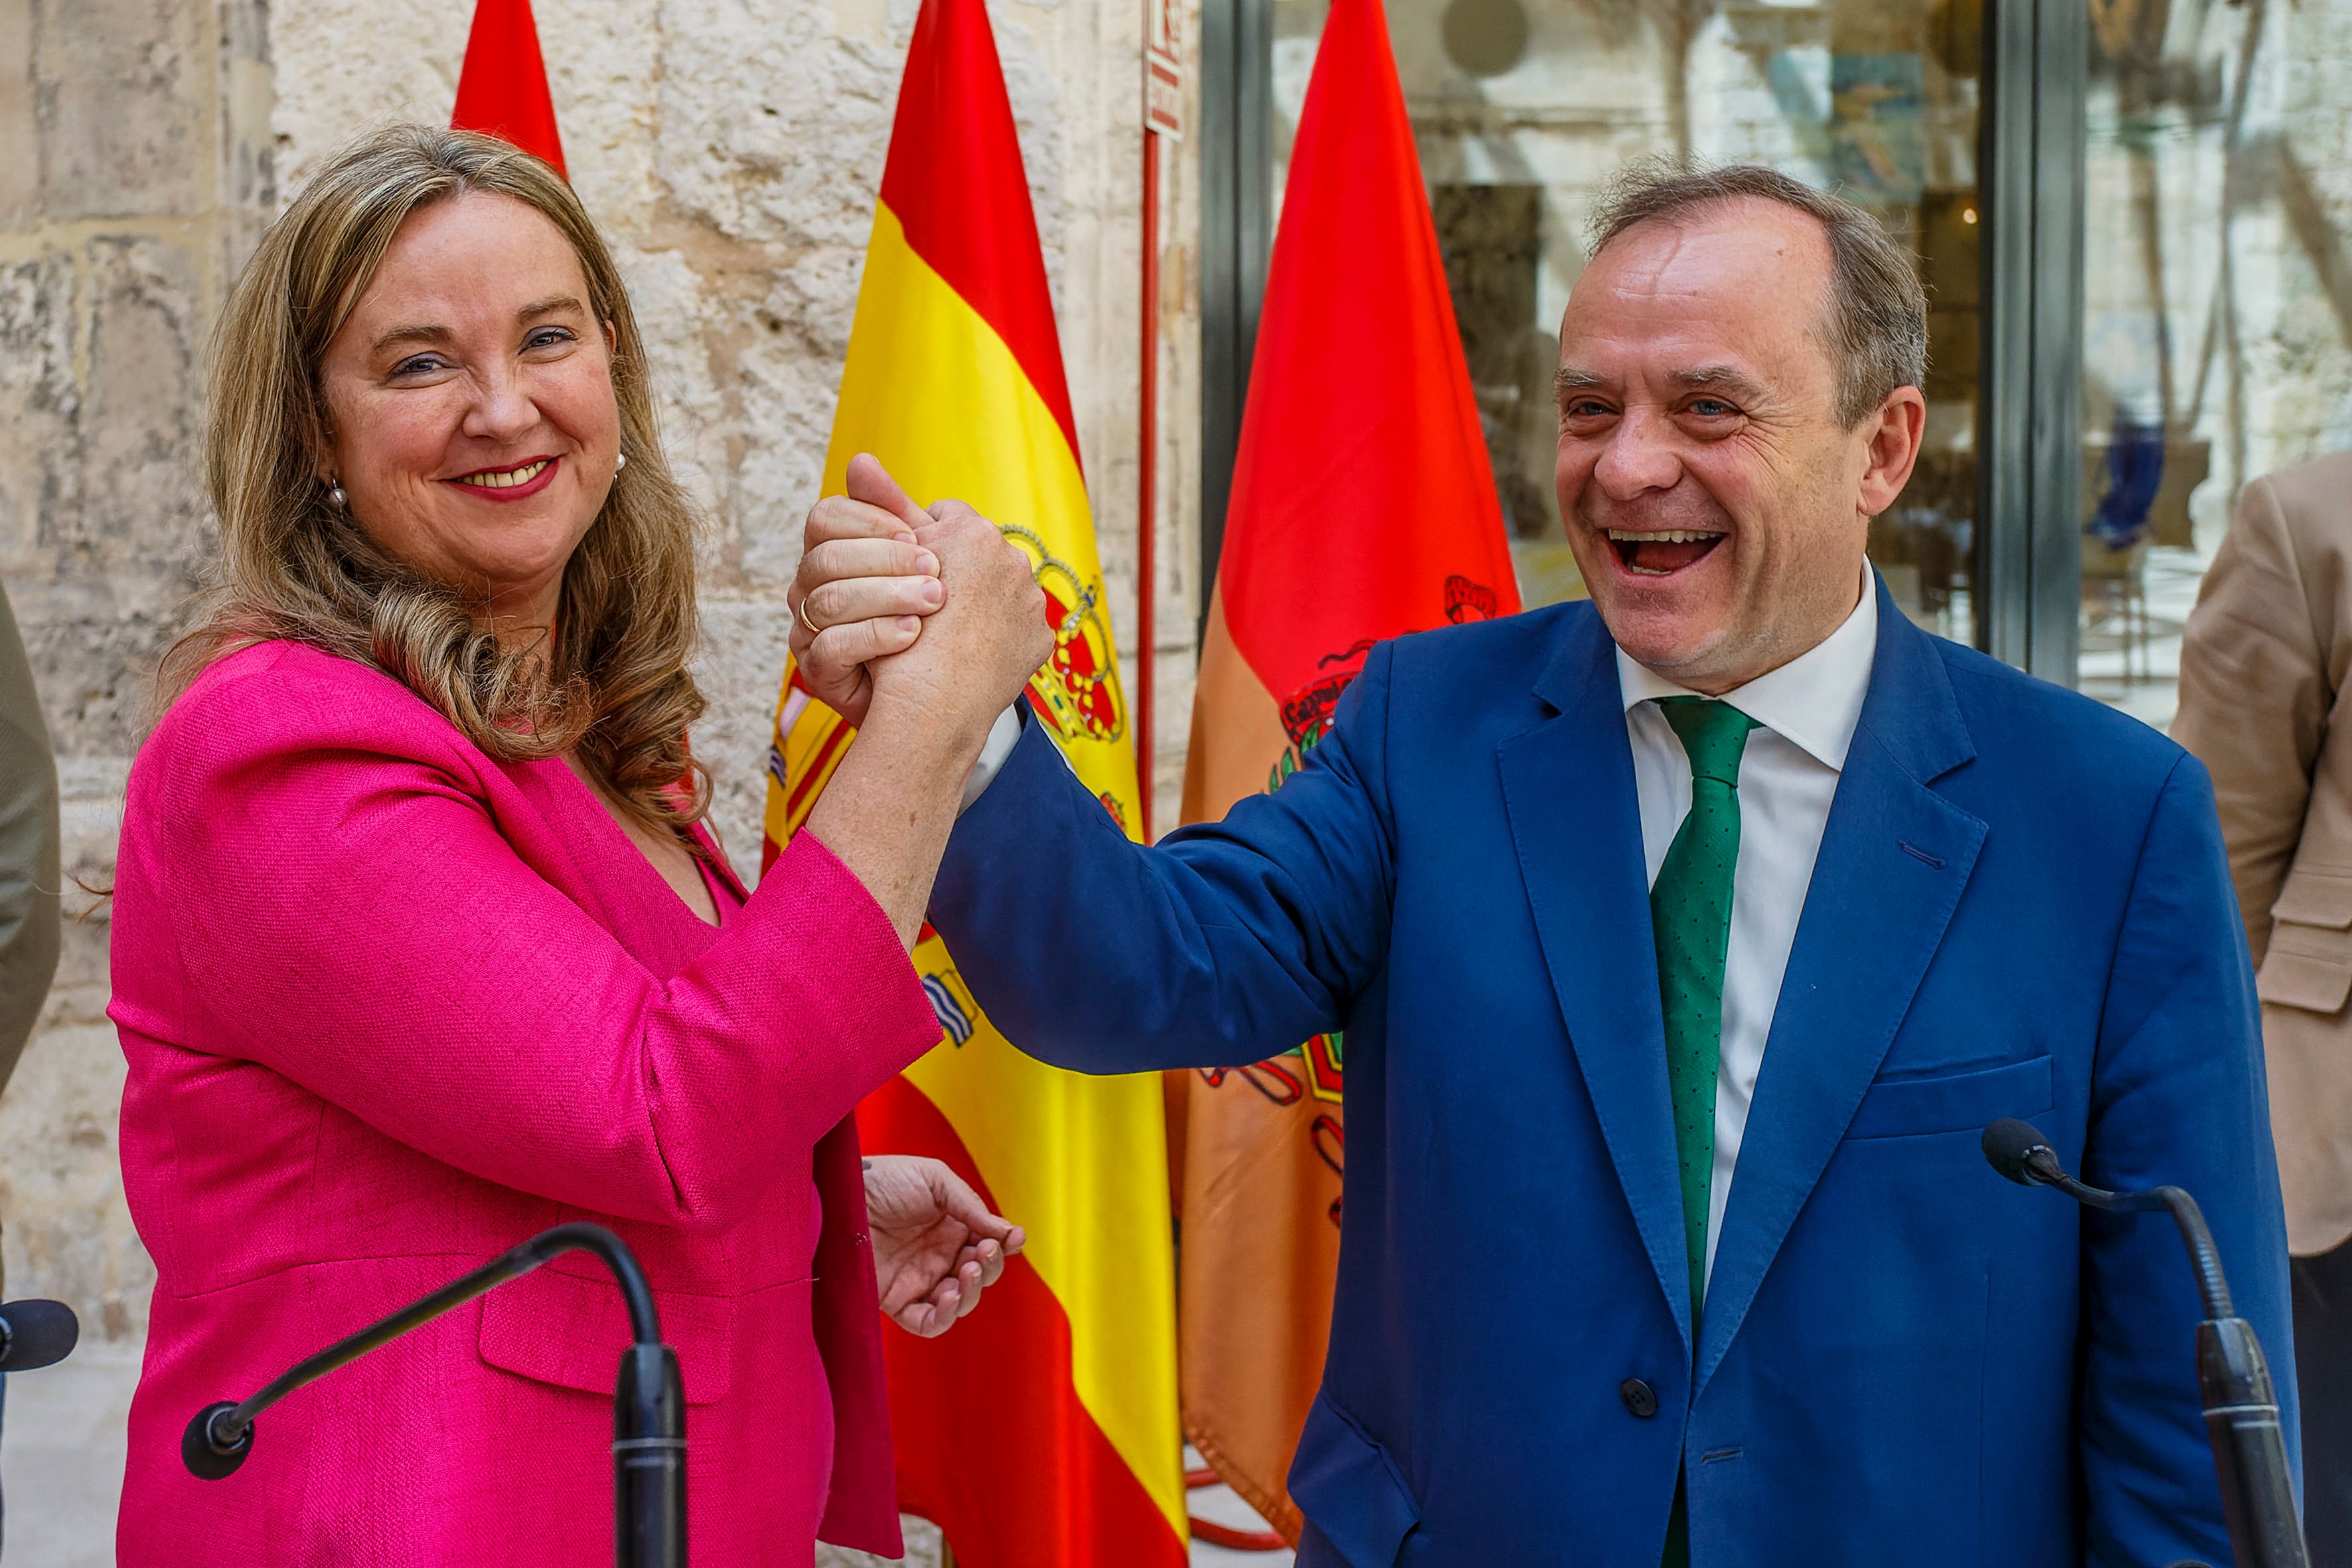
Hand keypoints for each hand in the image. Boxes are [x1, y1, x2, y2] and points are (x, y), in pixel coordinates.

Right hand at [787, 454, 946, 728]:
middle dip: (886, 560)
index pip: (825, 518)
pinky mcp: (817, 673)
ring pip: (827, 600)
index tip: (919, 536)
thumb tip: (861, 460)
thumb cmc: (927, 629)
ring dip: (888, 596)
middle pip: (825, 557)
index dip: (870, 521)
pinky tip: (915, 633)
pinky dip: (878, 636)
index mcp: (831, 555)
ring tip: (937, 603)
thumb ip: (898, 516)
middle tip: (938, 572)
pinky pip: (831, 648)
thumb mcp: (920, 565)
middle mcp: (809, 591)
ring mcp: (807, 633)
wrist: (932, 705)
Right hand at [862, 499, 1050, 750]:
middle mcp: (1010, 558)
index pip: (946, 518)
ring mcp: (1031, 598)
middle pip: (978, 553)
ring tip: (951, 629)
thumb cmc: (898, 631)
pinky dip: (1001, 636)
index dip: (921, 542)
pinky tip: (974, 655)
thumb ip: (883, 508)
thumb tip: (861, 459)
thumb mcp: (888, 563)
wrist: (931, 704)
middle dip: (956, 571)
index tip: (910, 568)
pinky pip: (1019, 626)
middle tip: (933, 600)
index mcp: (972, 532)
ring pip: (1001, 588)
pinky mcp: (1039, 637)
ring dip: (980, 603)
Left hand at [864, 1154, 1024, 1336]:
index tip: (1012, 1238)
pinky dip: (945, 1317)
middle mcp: (939, 1256)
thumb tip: (1009, 1234)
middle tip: (981, 1252)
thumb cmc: (884, 1178)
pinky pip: (927, 1323)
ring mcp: (919, 1280)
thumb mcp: (935, 1180)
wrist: (840, 1193)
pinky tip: (949, 1296)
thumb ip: (972, 1207)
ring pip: (960, 1303)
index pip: (988, 1247)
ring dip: (972, 1292)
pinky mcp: (895, 1300)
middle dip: (990, 1267)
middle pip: (980, 1277)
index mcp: (952, 1227)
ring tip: (966, 1273)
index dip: (1004, 1246)